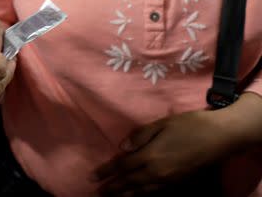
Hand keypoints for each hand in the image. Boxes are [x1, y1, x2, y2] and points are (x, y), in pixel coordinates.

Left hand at [93, 110, 236, 195]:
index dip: (106, 172)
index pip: (122, 166)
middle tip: (98, 191)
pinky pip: (156, 193)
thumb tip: (121, 147)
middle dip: (113, 187)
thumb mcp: (161, 124)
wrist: (220, 137)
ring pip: (142, 191)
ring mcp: (169, 181)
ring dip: (126, 194)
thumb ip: (140, 136)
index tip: (93, 176)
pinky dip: (143, 195)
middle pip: (130, 182)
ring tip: (113, 196)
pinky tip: (138, 195)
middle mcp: (157, 172)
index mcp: (150, 156)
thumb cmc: (189, 125)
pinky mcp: (179, 183)